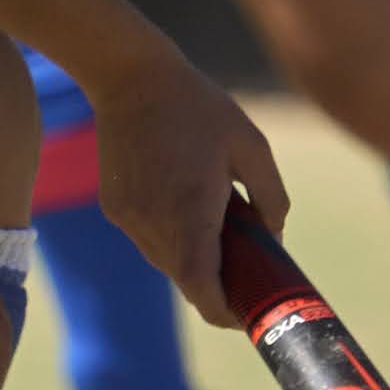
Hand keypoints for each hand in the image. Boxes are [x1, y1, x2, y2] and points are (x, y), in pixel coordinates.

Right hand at [85, 41, 285, 328]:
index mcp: (190, 213)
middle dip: (216, 282)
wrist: (129, 76)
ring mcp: (129, 218)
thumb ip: (271, 197)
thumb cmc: (198, 107)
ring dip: (193, 257)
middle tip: (246, 266)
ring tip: (216, 223)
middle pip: (187, 279)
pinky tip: (184, 199)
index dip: (224, 312)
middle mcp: (154, 224)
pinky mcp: (115, 208)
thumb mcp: (251, 145)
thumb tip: (274, 235)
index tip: (245, 314)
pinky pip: (148, 239)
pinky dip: (171, 235)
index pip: (202, 290)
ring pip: (166, 262)